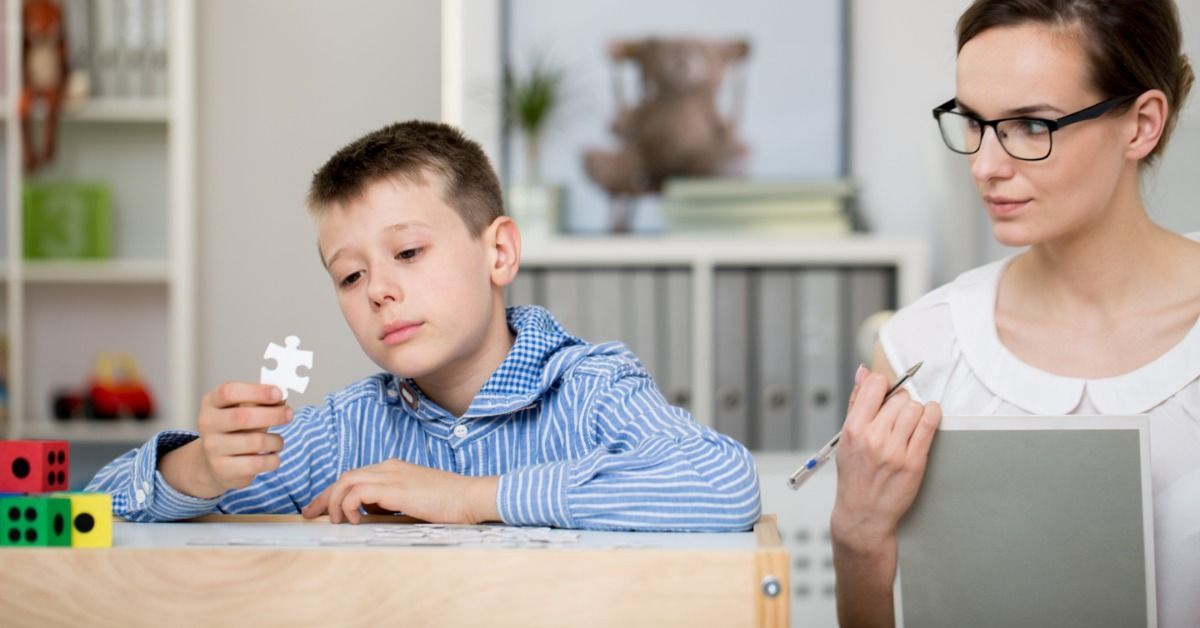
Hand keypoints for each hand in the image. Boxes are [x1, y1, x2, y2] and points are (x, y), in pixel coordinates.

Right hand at [160, 382, 291, 498]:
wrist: (214, 463)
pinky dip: (273, 459)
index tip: (279, 393)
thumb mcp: (244, 410)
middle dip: (273, 415)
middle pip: (242, 416)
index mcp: (211, 402)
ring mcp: (212, 448)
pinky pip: (258, 463)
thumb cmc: (235, 430)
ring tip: (277, 441)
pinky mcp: (223, 469)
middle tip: (289, 415)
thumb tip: (282, 398)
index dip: (257, 391)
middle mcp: (207, 424)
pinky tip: (272, 455)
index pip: (229, 392)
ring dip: (276, 440)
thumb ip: (261, 402)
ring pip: (255, 442)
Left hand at [301, 459, 500, 524]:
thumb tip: (368, 513)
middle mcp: (389, 467)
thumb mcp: (413, 501)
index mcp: (394, 469)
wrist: (471, 497)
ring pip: (346, 481)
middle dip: (325, 497)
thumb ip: (390, 503)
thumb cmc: (448, 503)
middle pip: (345, 477)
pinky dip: (349, 506)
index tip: (321, 510)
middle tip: (311, 515)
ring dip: (335, 503)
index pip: (355, 477)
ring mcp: (392, 475)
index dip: (334, 494)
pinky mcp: (395, 488)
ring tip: (338, 522)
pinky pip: (357, 492)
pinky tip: (356, 520)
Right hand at [831, 366, 941, 554]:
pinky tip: (930, 415)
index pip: (875, 386)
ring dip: (916, 411)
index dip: (884, 385)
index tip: (887, 392)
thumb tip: (863, 372)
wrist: (863, 514)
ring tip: (910, 423)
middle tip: (897, 416)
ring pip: (915, 409)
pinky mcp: (914, 461)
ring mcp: (895, 450)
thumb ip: (856, 403)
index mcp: (854, 429)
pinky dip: (933, 414)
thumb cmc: (854, 477)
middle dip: (901, 403)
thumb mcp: (845, 438)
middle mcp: (874, 437)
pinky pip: (929, 425)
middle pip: (899, 398)